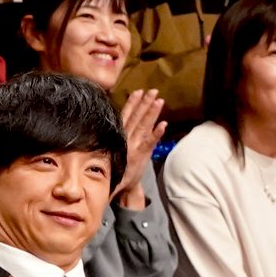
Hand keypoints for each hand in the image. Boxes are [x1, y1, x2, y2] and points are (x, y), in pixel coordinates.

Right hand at [114, 90, 165, 206]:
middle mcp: (126, 138)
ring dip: (151, 113)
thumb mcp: (111, 150)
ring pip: (144, 126)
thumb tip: (112, 126)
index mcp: (119, 136)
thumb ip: (114, 138)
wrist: (121, 186)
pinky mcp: (142, 155)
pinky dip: (157, 133)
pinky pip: (150, 142)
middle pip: (136, 117)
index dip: (133, 103)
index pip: (126, 116)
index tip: (138, 91)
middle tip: (153, 90)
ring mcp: (135, 146)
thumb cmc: (117, 167)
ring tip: (159, 100)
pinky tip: (164, 124)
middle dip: (145, 103)